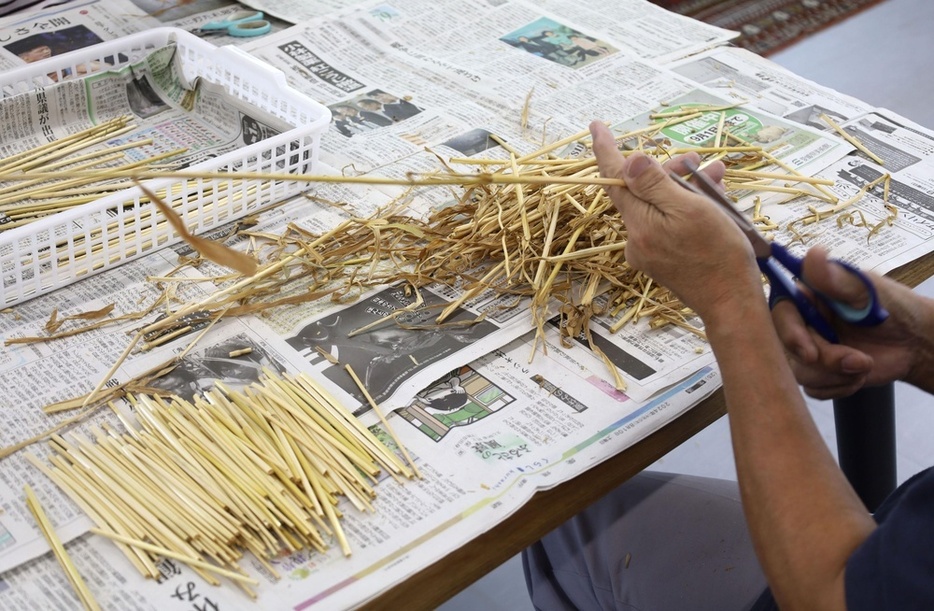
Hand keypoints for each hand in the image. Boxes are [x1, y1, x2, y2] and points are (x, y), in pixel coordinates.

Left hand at [589, 121, 762, 325]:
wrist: (732, 303)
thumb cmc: (717, 254)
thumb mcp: (690, 210)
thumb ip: (656, 186)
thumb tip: (628, 161)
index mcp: (639, 223)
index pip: (615, 178)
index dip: (606, 149)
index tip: (596, 126)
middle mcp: (637, 237)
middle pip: (642, 191)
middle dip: (669, 171)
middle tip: (698, 162)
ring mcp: (649, 250)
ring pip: (661, 205)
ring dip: (686, 188)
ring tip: (716, 178)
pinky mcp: (663, 259)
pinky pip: (669, 223)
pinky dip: (688, 208)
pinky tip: (714, 201)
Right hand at [772, 247, 933, 397]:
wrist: (916, 342)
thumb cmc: (894, 307)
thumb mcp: (867, 289)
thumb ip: (837, 278)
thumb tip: (812, 252)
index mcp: (807, 298)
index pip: (780, 314)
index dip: (790, 334)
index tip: (810, 352)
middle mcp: (801, 323)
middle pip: (787, 349)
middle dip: (824, 361)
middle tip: (855, 362)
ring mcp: (808, 349)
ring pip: (801, 373)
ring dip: (836, 375)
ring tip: (864, 365)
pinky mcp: (819, 373)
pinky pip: (814, 389)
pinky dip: (840, 387)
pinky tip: (858, 375)